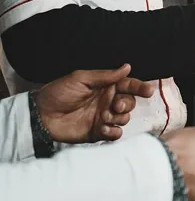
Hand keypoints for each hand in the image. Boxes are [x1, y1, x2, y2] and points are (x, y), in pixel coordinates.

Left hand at [36, 65, 153, 142]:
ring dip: (118, 118)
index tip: (147, 91)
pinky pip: (114, 133)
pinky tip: (104, 129)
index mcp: (105, 87)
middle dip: (127, 104)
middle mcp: (107, 102)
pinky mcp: (97, 132)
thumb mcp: (81, 79)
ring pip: (124, 118)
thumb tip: (127, 67)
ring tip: (104, 117)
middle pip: (130, 103)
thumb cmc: (58, 93)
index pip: (128, 85)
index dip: (140, 87)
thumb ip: (106, 76)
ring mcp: (103, 117)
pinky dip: (113, 132)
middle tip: (115, 105)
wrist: (41, 115)